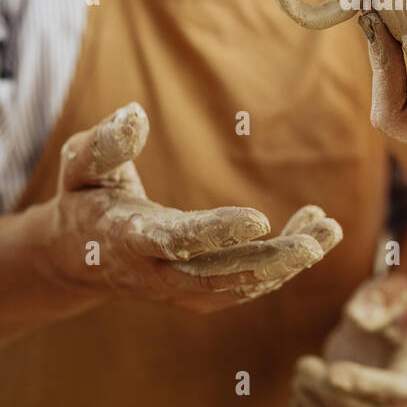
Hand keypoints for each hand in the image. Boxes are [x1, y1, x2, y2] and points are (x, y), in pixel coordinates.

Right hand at [45, 102, 341, 313]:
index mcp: (128, 240)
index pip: (177, 241)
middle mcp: (157, 274)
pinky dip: (283, 264)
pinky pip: (247, 285)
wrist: (77, 258)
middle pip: (219, 276)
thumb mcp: (78, 166)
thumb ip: (103, 144)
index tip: (260, 219)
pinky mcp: (200, 293)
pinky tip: (315, 232)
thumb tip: (134, 114)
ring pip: (241, 286)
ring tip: (329, 230)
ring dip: (288, 263)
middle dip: (270, 261)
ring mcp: (180, 290)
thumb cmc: (83, 199)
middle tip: (315, 241)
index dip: (218, 233)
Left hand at [290, 273, 406, 406]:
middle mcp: (402, 403)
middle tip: (304, 367)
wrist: (380, 326)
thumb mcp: (390, 290)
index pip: (397, 390)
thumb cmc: (386, 307)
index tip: (332, 371)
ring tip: (299, 377)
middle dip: (332, 396)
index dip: (364, 385)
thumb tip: (362, 319)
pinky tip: (298, 396)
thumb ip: (382, 298)